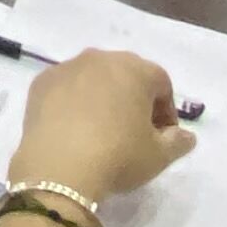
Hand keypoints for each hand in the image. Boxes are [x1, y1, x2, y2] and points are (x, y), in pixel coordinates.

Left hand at [12, 51, 197, 203]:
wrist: (59, 168)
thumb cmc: (118, 156)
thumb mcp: (158, 156)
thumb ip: (178, 142)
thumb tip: (186, 136)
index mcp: (135, 69)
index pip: (161, 83)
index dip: (166, 111)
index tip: (163, 137)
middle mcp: (100, 58)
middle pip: (126, 75)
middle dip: (134, 100)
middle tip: (134, 133)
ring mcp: (66, 68)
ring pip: (93, 79)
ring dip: (102, 99)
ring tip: (101, 133)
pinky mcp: (40, 83)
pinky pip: (66, 89)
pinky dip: (72, 103)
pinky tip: (73, 131)